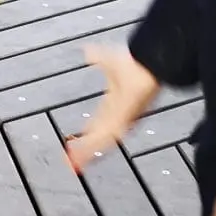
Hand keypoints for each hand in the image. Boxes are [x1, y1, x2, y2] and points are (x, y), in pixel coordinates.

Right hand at [64, 45, 161, 172]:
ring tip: (69, 164)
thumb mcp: (108, 61)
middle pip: (96, 138)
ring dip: (84, 154)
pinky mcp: (122, 124)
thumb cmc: (133, 65)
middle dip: (82, 151)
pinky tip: (78, 158)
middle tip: (68, 162)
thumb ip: (97, 57)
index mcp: (113, 106)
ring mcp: (120, 122)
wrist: (148, 68)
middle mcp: (117, 117)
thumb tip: (87, 51)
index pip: (96, 124)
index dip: (85, 134)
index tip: (74, 142)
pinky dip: (90, 151)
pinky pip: (103, 141)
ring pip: (99, 143)